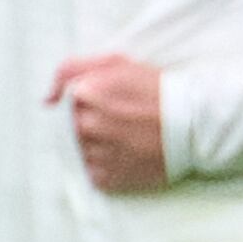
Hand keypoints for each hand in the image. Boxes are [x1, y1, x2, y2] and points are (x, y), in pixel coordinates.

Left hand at [50, 53, 170, 191]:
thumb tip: (47, 99)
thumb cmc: (157, 90)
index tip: (108, 104)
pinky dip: (107, 166)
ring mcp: (97, 153)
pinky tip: (127, 155)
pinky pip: (94, 173)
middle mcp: (86, 125)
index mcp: (85, 94)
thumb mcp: (117, 63)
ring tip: (126, 139)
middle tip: (120, 122)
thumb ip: (72, 70)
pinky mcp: (108, 178)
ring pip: (81, 151)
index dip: (86, 102)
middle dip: (90, 124)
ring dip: (98, 146)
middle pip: (72, 127)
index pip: (65, 102)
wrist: (195, 125)